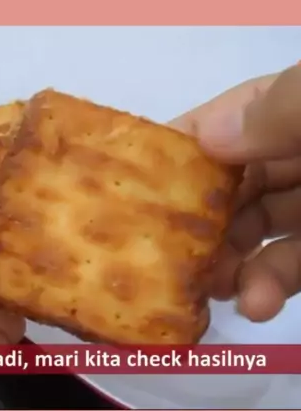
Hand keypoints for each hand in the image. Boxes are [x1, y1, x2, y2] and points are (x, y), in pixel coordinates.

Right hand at [172, 63, 300, 322]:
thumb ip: (282, 112)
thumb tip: (205, 138)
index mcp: (290, 104)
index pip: (220, 122)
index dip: (175, 152)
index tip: (125, 189)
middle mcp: (297, 149)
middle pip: (230, 185)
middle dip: (195, 222)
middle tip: (163, 258)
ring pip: (259, 231)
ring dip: (230, 264)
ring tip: (209, 291)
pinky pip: (295, 263)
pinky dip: (272, 286)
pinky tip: (257, 306)